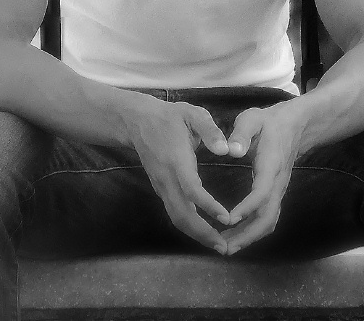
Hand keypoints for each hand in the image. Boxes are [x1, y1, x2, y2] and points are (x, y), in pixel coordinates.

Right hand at [127, 98, 233, 253]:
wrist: (137, 121)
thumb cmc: (169, 117)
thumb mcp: (192, 114)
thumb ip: (210, 130)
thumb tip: (225, 149)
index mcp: (177, 160)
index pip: (191, 189)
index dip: (208, 206)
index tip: (226, 218)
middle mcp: (167, 179)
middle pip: (181, 214)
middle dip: (203, 233)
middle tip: (225, 248)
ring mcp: (161, 187)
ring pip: (176, 218)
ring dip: (197, 235)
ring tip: (218, 246)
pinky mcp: (161, 190)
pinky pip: (175, 214)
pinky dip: (190, 228)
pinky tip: (205, 234)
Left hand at [220, 102, 305, 254]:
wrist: (294, 126)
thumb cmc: (268, 122)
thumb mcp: (252, 119)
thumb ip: (242, 133)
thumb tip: (232, 150)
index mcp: (271, 165)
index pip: (262, 192)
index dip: (248, 207)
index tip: (230, 219)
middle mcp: (277, 184)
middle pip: (267, 217)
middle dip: (247, 235)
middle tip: (224, 247)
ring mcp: (278, 191)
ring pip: (268, 222)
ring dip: (249, 238)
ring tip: (225, 248)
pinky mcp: (275, 195)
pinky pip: (267, 219)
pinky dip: (252, 232)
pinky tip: (235, 237)